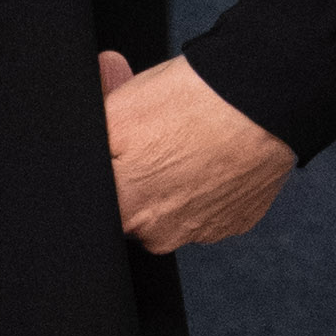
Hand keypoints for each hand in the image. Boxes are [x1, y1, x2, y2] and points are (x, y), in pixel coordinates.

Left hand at [98, 49, 295, 253]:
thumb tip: (72, 140)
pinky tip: (212, 155)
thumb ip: (89, 137)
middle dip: (136, 177)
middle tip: (153, 138)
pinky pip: (208, 208)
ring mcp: (201, 232)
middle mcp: (160, 235)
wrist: (263, 101)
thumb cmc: (190, 103)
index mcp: (124, 212)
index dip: (107, 171)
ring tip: (187, 143)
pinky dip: (206, 186)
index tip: (120, 151)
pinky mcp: (233, 222)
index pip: (98, 203)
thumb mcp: (116, 110)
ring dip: (173, 184)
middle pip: (133, 210)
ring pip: (171, 210)